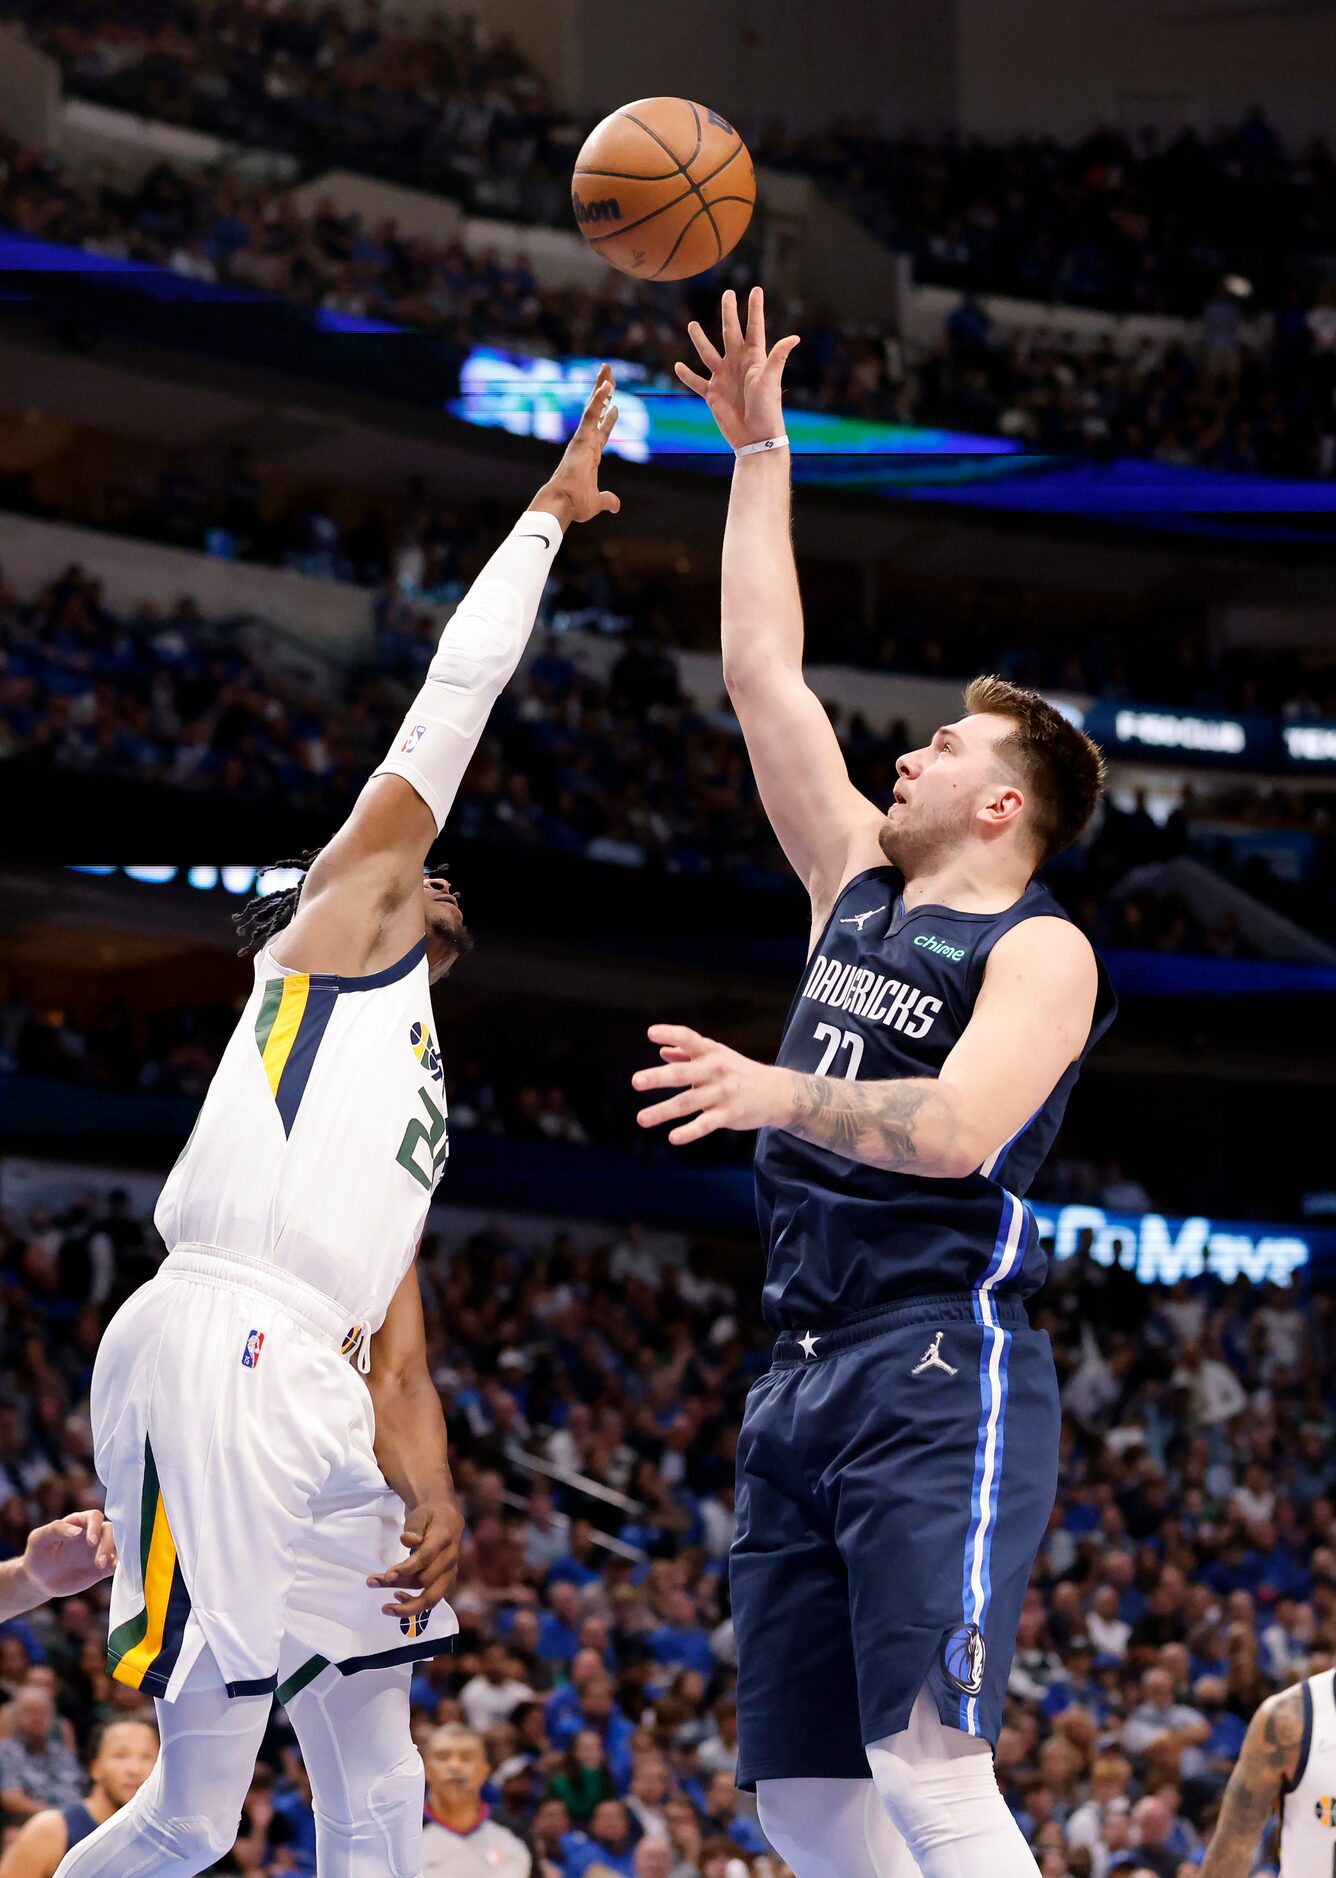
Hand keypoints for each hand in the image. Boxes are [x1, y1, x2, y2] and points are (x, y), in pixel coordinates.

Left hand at [22, 1510, 116, 1598]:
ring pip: (117, 1544)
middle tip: (99, 1562)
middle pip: (111, 1530)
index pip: (94, 1516)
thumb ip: (55, 1529)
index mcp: (78, 1523)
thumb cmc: (36, 1556)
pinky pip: (117, 1562)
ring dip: (116, 1553)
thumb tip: (77, 1530)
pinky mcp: (103, 1567)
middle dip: (108, 1544)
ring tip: (103, 1567)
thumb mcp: (38, 1540)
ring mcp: (99, 1550)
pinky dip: (120, 1564)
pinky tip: (115, 1569)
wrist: (39, 1581)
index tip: (90, 1542)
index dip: (95, 1526)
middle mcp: (92, 1534)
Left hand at [368, 1484, 464, 1616]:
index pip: (426, 1557)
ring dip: (408, 1606)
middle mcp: (450, 1559)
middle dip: (399, 1584)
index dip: (407, 1568)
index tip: (387, 1575)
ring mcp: (450, 1573)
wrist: (448, 1519)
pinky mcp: (446, 1583)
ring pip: (431, 1597)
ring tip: (385, 1608)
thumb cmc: (430, 1516)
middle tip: (373, 1582)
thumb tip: (406, 1540)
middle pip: (425, 1580)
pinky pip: (432, 1600)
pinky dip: (415, 1605)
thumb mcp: (421, 1514)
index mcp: (444, 1538)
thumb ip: (414, 1527)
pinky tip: (397, 1599)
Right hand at [533, 363, 620, 526]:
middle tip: (609, 376)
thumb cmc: (575, 504)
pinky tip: (607, 384)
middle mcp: (585, 443)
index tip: (614, 406)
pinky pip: (591, 413)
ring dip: (601, 387)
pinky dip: (599, 398)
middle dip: (603, 394)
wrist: (563, 503)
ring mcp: (583, 438)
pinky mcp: (581, 437)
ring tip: (607, 368)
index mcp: (589, 455)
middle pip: (597, 412)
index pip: (601, 432)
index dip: (609, 419)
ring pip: (593, 406)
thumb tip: (616, 506)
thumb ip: (607, 500)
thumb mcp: (597, 502)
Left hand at [632, 1024, 788, 1145]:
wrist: (777, 1092)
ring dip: (663, 1111)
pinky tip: (673, 1137)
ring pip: (688, 1102)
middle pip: (683, 1073)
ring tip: (641, 1119)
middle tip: (635, 1081)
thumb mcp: (717, 1056)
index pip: (689, 1038)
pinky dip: (689, 1132)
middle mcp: (715, 1070)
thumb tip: (662, 1050)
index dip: (670, 1034)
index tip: (650, 1033)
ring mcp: (722, 1093)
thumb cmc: (739, 1071)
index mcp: (711, 1053)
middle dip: (658, 1077)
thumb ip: (688, 1053)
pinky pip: (706, 1124)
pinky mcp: (729, 1115)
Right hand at [675, 286, 799, 449]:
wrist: (755, 437)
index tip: (756, 290)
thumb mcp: (771, 380)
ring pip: (708, 353)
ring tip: (692, 325)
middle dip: (729, 313)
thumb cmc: (767, 408)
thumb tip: (794, 337)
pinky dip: (686, 375)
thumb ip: (777, 357)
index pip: (754, 328)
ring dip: (700, 339)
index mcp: (754, 358)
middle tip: (727, 294)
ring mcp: (724, 377)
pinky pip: (696, 382)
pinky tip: (677, 366)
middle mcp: (738, 364)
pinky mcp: (713, 394)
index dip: (755, 309)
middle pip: (731, 332)